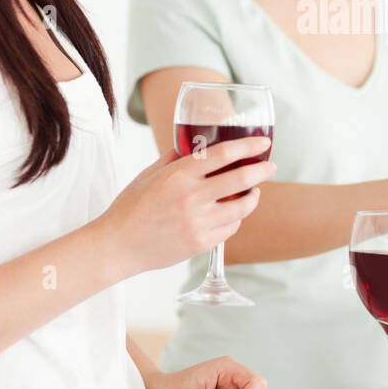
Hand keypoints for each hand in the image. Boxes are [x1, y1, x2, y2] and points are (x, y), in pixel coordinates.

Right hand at [99, 138, 275, 275]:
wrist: (117, 246)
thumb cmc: (131, 207)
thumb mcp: (150, 174)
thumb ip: (175, 158)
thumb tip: (195, 145)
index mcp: (179, 174)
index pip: (223, 154)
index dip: (248, 145)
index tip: (263, 142)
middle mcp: (191, 197)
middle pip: (241, 179)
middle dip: (262, 170)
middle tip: (270, 166)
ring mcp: (198, 222)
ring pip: (242, 207)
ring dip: (253, 196)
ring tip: (254, 191)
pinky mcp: (201, 243)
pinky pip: (231, 227)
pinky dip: (237, 218)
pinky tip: (234, 213)